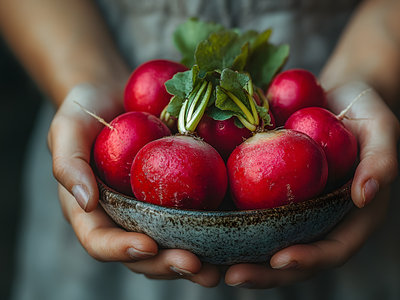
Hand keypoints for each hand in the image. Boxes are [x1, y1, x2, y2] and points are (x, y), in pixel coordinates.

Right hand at [48, 83, 220, 286]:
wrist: (120, 94)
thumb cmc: (88, 110)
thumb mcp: (68, 128)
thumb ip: (68, 163)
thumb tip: (86, 202)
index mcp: (96, 210)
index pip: (101, 241)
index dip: (122, 250)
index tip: (147, 246)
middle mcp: (127, 217)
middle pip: (144, 255)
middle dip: (167, 264)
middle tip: (194, 265)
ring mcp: (156, 210)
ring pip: (173, 246)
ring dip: (196, 262)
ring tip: (217, 270)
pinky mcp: (182, 196)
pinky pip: (197, 219)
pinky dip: (215, 233)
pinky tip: (237, 237)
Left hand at [224, 81, 399, 287]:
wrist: (333, 95)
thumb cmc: (364, 110)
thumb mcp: (382, 127)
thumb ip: (381, 161)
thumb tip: (364, 196)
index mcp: (350, 215)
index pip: (333, 249)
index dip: (309, 259)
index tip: (280, 259)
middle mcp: (318, 218)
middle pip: (292, 257)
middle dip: (264, 272)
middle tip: (232, 276)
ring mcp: (292, 209)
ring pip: (264, 243)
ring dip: (237, 257)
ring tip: (207, 266)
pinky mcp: (269, 194)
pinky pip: (247, 212)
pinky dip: (225, 224)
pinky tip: (199, 225)